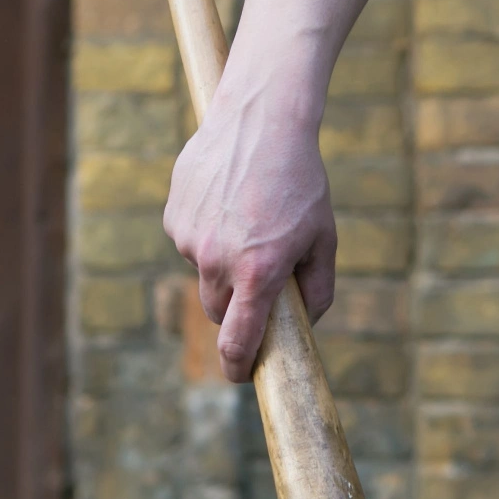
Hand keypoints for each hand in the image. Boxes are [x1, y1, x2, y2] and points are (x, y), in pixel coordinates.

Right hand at [164, 75, 335, 382]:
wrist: (261, 121)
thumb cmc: (301, 181)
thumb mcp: (324, 236)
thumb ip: (318, 288)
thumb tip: (308, 324)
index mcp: (260, 272)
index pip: (239, 339)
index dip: (238, 366)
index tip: (240, 377)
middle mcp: (219, 261)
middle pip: (219, 311)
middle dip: (236, 307)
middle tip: (258, 280)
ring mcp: (191, 239)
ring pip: (204, 272)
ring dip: (222, 262)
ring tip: (249, 220)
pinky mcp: (174, 217)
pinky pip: (190, 241)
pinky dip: (206, 233)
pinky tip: (227, 202)